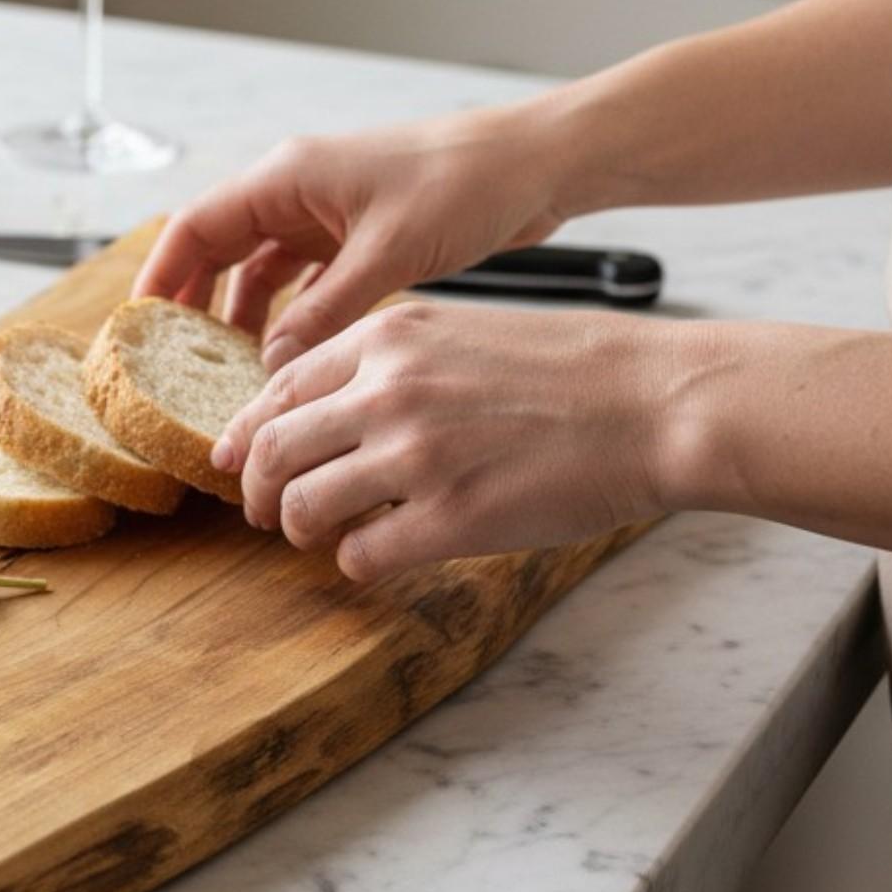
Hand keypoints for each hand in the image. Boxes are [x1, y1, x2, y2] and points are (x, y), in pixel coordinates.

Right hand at [133, 103, 580, 368]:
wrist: (537, 164)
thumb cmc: (466, 183)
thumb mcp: (387, 254)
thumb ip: (323, 313)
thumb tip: (272, 365)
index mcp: (288, 178)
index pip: (195, 227)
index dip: (160, 278)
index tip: (137, 328)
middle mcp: (297, 192)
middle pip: (217, 249)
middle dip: (193, 304)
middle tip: (174, 362)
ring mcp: (326, 214)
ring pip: (259, 270)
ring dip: (243, 318)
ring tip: (230, 371)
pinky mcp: (357, 236)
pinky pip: (302, 281)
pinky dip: (288, 317)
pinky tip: (285, 356)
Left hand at [213, 300, 673, 583]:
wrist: (655, 403)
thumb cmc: (571, 370)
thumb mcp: (463, 330)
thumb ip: (389, 362)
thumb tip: (322, 408)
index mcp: (389, 338)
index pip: (277, 387)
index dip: (246, 433)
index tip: (236, 462)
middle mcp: (388, 391)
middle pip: (272, 451)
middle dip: (258, 492)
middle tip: (266, 514)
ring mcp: (415, 456)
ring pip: (303, 507)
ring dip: (302, 531)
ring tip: (326, 536)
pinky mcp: (449, 517)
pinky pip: (359, 555)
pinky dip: (356, 562)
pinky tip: (379, 555)